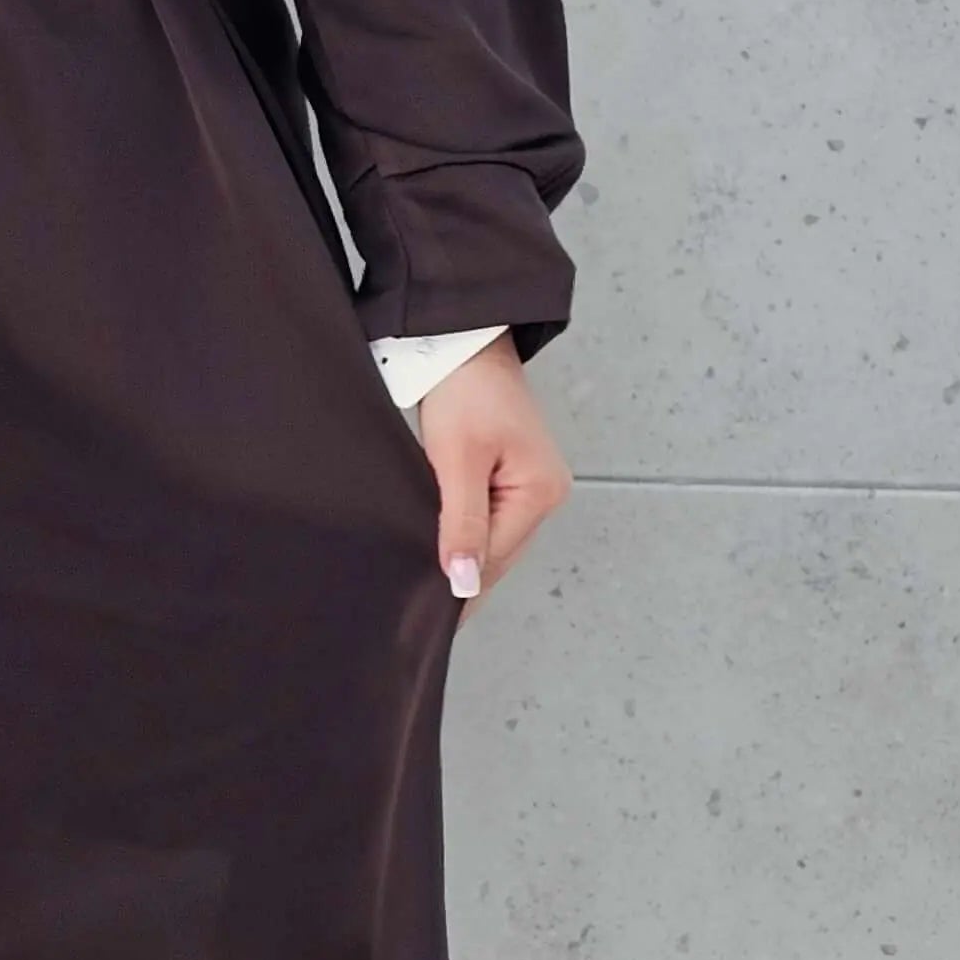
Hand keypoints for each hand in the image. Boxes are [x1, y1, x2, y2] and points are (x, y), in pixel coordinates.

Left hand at [410, 332, 571, 607]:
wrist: (462, 341)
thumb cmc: (464, 390)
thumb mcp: (457, 459)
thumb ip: (463, 523)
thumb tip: (465, 582)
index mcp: (541, 492)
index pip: (494, 559)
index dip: (459, 587)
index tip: (425, 618)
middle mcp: (544, 494)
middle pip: (496, 555)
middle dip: (461, 577)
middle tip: (414, 611)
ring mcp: (531, 486)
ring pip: (491, 540)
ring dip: (461, 556)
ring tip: (420, 586)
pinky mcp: (511, 476)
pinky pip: (487, 520)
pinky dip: (464, 534)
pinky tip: (439, 549)